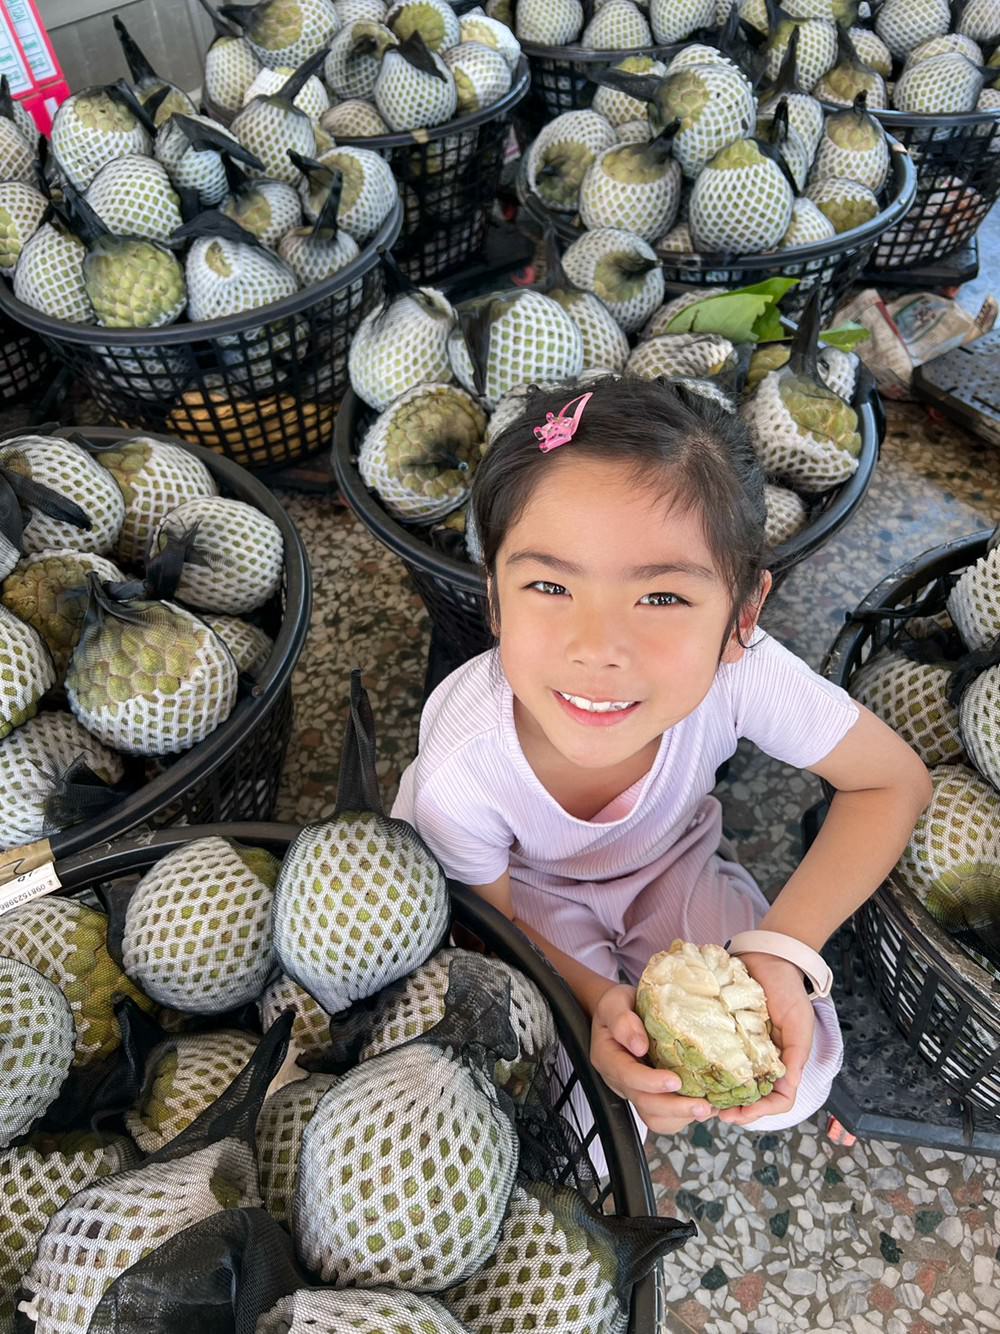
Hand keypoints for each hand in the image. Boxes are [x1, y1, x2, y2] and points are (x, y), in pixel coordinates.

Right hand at [590, 984, 717, 1135]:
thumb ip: (621, 1020)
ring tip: (707, 1109)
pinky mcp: (651, 1094)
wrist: (622, 1011)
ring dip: (681, 1117)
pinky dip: (685, 1116)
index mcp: (608, 1057)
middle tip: (702, 1105)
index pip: (628, 1076)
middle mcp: (621, 1080)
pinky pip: (665, 1117)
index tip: (675, 1080)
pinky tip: (705, 1106)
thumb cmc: (619, 1006)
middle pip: (644, 1104)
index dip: (651, 1082)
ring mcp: (636, 1090)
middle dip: (674, 1108)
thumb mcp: (615, 1002)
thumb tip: (638, 1045)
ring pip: (654, 1118)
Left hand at [717, 953, 814, 1127]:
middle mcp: (761, 1061)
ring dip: (719, 1094)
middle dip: (736, 1109)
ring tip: (702, 1098)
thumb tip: (790, 1085)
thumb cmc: (788, 991)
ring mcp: (741, 1048)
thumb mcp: (799, 1022)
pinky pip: (715, 1054)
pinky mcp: (723, 1032)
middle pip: (751, 1097)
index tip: (739, 1114)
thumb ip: (797, 1053)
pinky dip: (707, 1067)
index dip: (760, 1111)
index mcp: (782, 1063)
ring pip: (732, 1081)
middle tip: (714, 1112)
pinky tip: (693, 1071)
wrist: (769, 959)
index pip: (777, 1099)